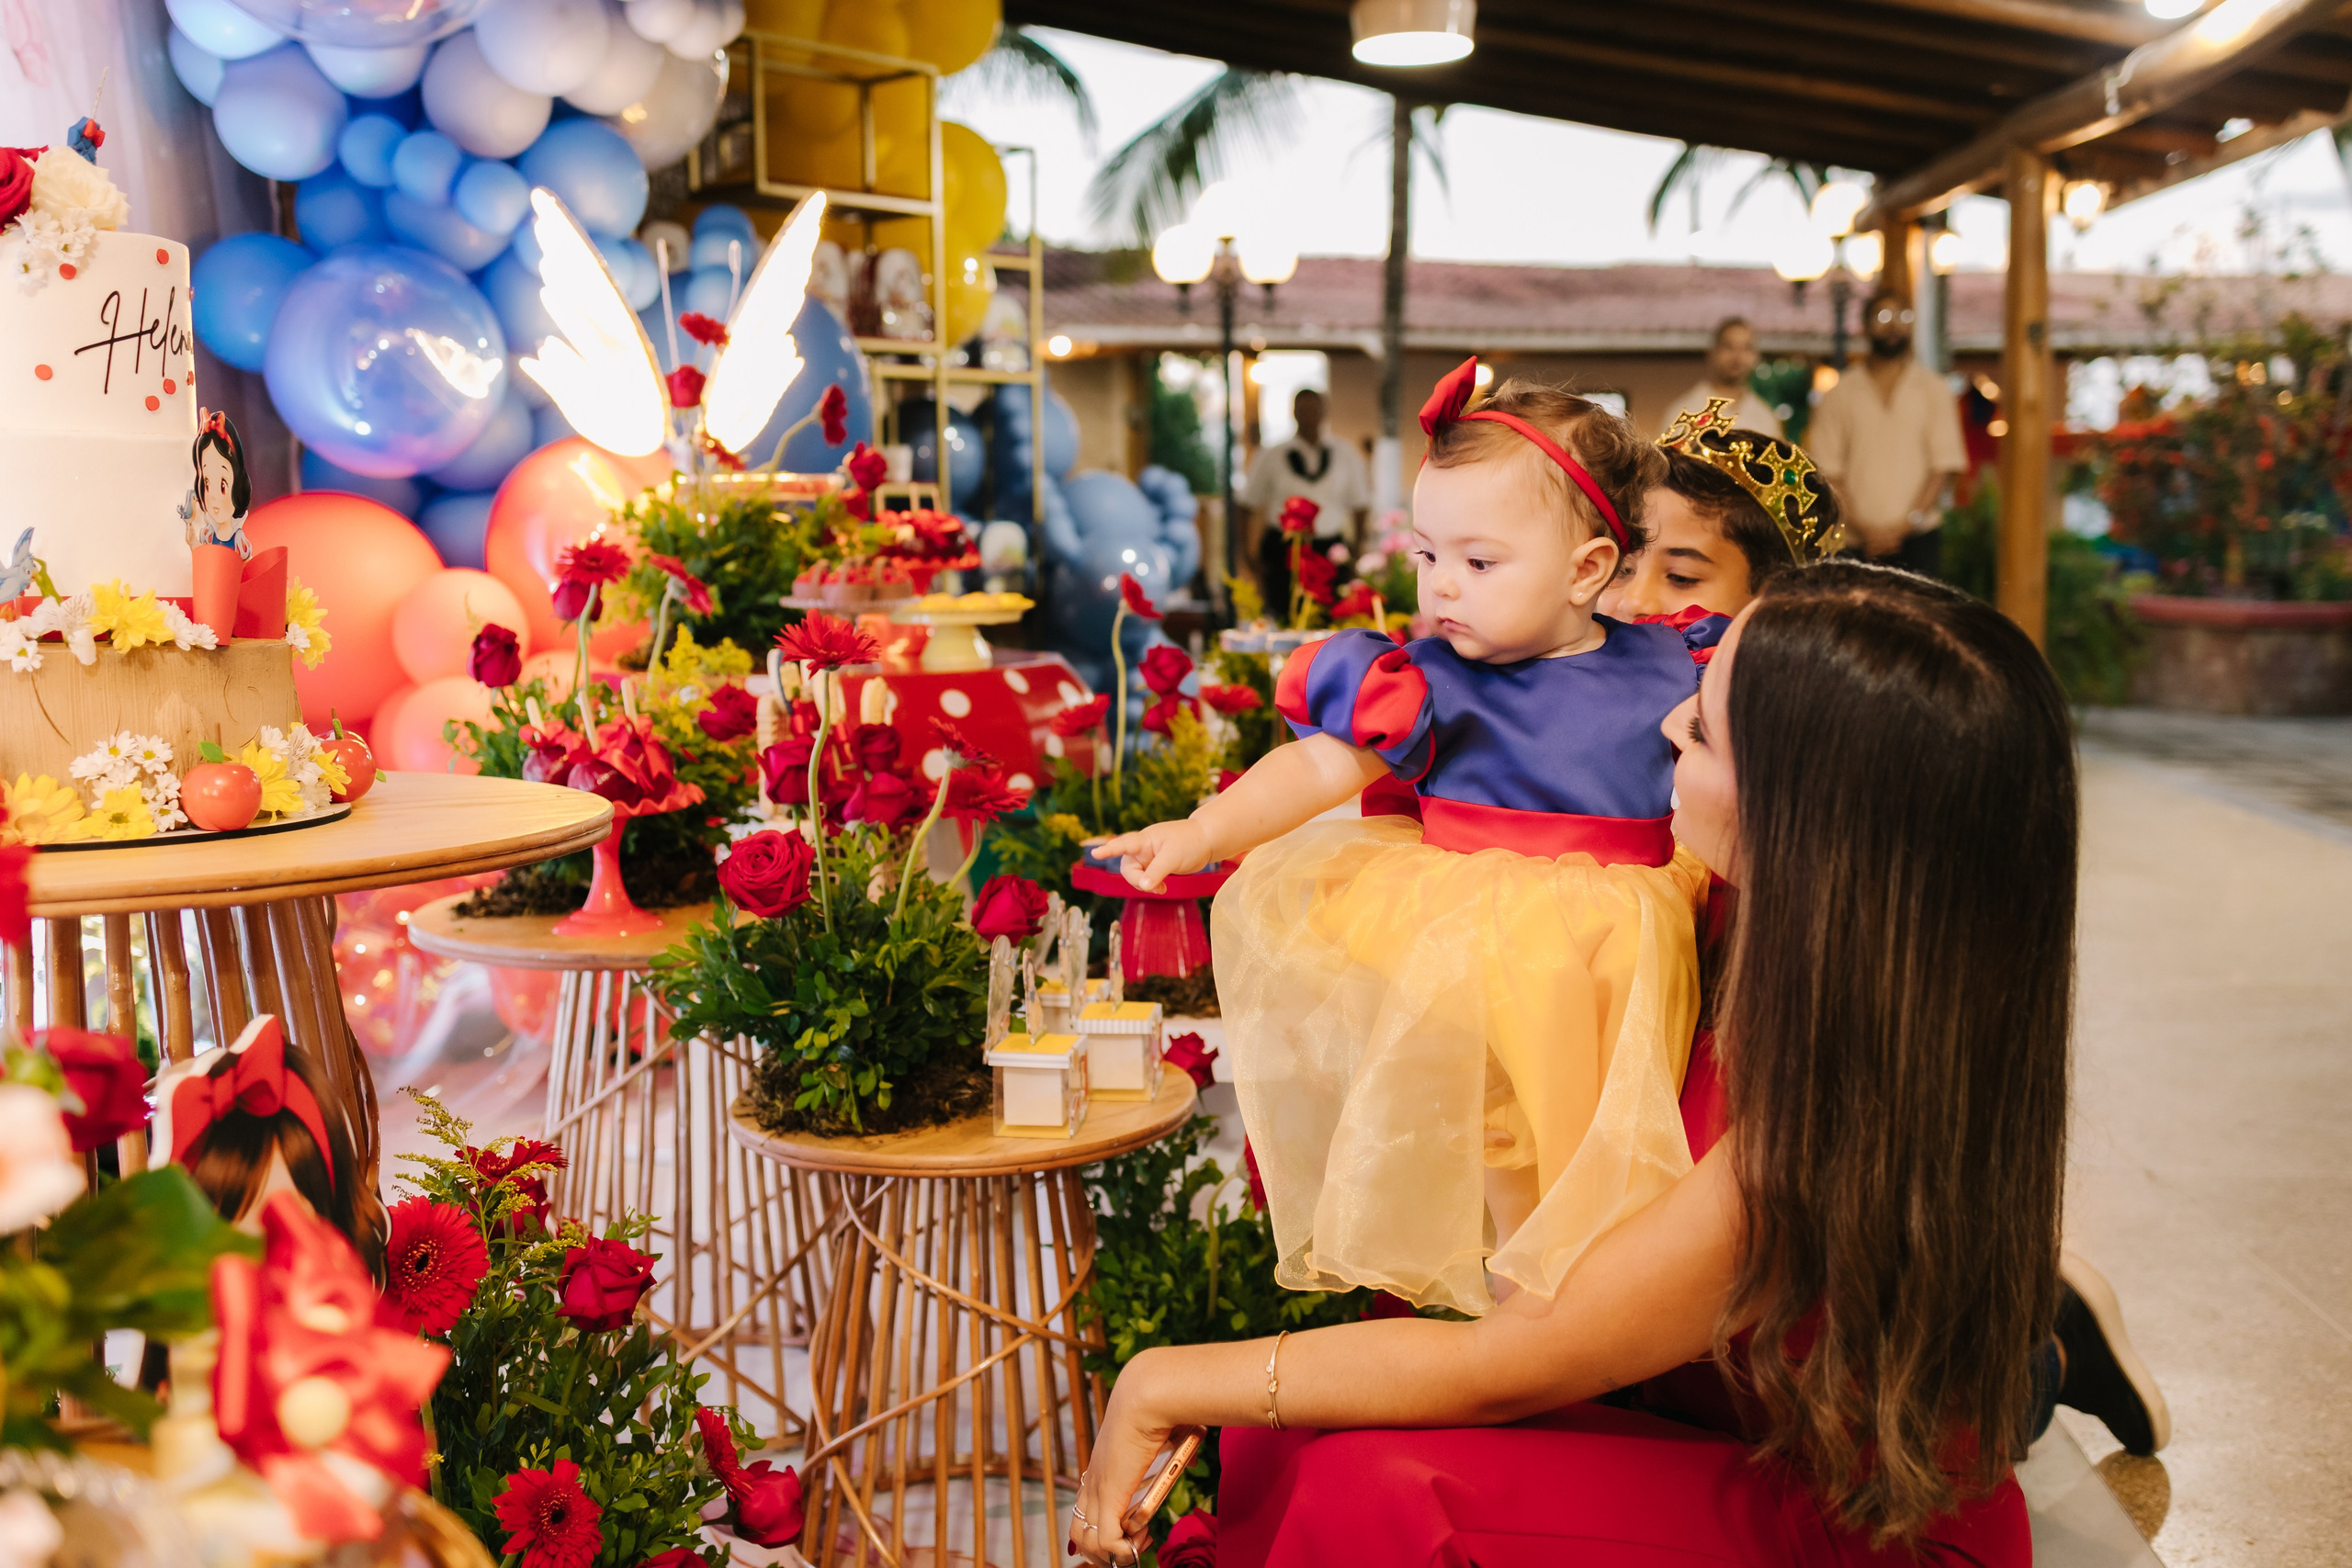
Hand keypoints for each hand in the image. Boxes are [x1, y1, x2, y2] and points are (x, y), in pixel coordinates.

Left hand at [1069, 1361, 1175, 1565]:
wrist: (1148, 1395)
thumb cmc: (1159, 1408)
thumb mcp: (1167, 1435)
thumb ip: (1175, 1450)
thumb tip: (1187, 1459)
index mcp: (1102, 1467)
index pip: (1085, 1508)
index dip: (1104, 1527)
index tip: (1134, 1529)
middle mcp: (1094, 1480)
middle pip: (1079, 1533)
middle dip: (1105, 1551)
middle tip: (1135, 1544)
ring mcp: (1098, 1489)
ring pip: (1086, 1542)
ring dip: (1114, 1554)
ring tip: (1138, 1545)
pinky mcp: (1109, 1496)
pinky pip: (1106, 1542)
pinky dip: (1122, 1552)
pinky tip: (1141, 1542)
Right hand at [1093, 818, 1213, 892]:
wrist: (1206, 841)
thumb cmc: (1190, 842)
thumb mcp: (1173, 857)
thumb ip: (1156, 872)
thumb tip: (1142, 887)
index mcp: (1145, 839)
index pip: (1123, 844)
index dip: (1109, 850)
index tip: (1095, 854)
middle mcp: (1143, 848)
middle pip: (1128, 868)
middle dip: (1137, 880)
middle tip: (1154, 888)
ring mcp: (1149, 858)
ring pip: (1136, 876)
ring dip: (1145, 885)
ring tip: (1162, 888)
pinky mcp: (1156, 866)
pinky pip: (1146, 879)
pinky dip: (1152, 885)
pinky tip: (1163, 888)